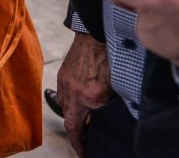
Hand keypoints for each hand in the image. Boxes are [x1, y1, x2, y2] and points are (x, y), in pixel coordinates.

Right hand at [56, 32, 113, 156]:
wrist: (96, 33)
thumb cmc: (110, 57)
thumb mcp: (115, 87)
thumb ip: (107, 104)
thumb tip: (105, 117)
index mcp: (87, 97)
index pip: (75, 128)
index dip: (78, 144)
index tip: (83, 152)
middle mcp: (71, 91)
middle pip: (68, 118)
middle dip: (75, 131)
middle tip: (85, 138)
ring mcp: (64, 81)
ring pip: (63, 105)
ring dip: (72, 114)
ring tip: (83, 117)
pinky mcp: (63, 72)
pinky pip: (62, 92)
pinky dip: (69, 99)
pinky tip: (79, 97)